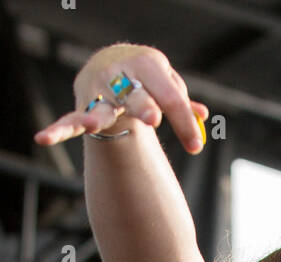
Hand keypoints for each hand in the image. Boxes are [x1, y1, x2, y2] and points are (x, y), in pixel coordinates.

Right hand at [34, 44, 208, 153]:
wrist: (111, 62)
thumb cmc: (147, 76)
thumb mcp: (166, 81)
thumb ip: (181, 98)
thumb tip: (202, 115)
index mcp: (146, 65)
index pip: (170, 96)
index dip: (184, 121)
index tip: (196, 146)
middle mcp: (119, 74)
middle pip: (135, 93)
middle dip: (143, 105)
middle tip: (153, 118)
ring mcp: (99, 90)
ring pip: (102, 106)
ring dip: (98, 116)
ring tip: (91, 125)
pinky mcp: (84, 106)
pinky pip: (70, 120)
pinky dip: (58, 130)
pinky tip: (43, 138)